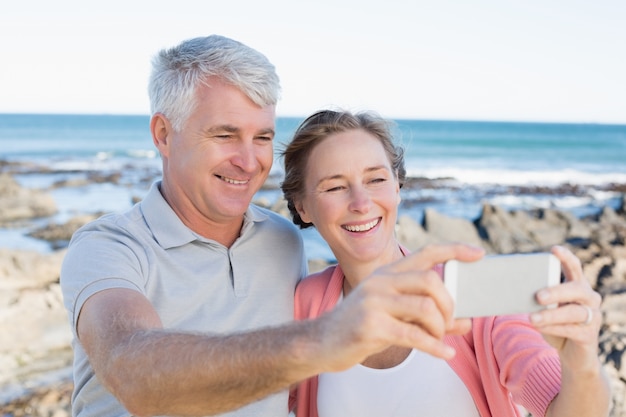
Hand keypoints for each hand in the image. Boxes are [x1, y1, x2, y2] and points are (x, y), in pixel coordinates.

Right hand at [316, 243, 482, 371]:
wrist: (321, 342)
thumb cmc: (361, 327)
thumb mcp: (394, 316)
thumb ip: (428, 316)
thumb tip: (466, 322)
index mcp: (386, 274)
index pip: (425, 253)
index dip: (454, 250)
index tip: (478, 253)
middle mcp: (380, 282)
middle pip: (430, 280)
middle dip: (449, 303)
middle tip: (450, 321)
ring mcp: (374, 303)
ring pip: (425, 307)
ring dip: (440, 327)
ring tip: (440, 339)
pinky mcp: (371, 326)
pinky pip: (414, 335)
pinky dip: (435, 346)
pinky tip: (445, 353)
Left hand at [530, 245, 602, 368]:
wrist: (573, 354)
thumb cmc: (556, 324)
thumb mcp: (546, 307)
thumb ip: (537, 296)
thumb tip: (509, 287)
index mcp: (578, 286)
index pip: (575, 267)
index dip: (566, 258)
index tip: (554, 250)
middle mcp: (589, 298)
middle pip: (576, 289)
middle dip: (556, 291)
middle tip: (537, 296)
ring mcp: (593, 317)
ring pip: (574, 312)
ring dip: (551, 314)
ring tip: (532, 317)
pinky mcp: (589, 335)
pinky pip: (571, 330)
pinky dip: (553, 328)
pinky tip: (539, 327)